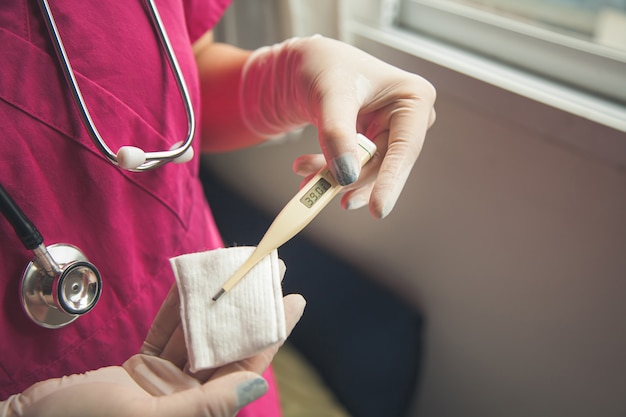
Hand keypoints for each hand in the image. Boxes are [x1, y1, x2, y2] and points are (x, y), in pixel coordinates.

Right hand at [1, 285, 305, 416]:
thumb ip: (207, 403)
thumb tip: (258, 384)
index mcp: (198, 412)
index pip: (247, 366)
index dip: (273, 332)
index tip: (294, 300)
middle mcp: (188, 398)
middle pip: (226, 344)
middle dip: (247, 308)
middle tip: (268, 271)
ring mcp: (165, 383)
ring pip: (197, 334)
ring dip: (214, 301)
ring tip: (236, 268)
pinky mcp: (142, 369)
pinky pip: (167, 332)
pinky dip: (178, 308)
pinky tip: (193, 283)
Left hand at [240, 35, 435, 218]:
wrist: (304, 65)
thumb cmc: (323, 67)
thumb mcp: (329, 95)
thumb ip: (338, 134)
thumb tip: (347, 176)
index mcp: (414, 98)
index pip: (405, 149)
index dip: (391, 181)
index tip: (378, 210)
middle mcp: (409, 118)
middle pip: (384, 165)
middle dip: (351, 179)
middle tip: (324, 195)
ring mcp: (392, 133)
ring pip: (366, 171)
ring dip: (334, 176)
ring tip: (302, 170)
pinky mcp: (373, 145)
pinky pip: (354, 168)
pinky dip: (330, 172)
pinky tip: (307, 170)